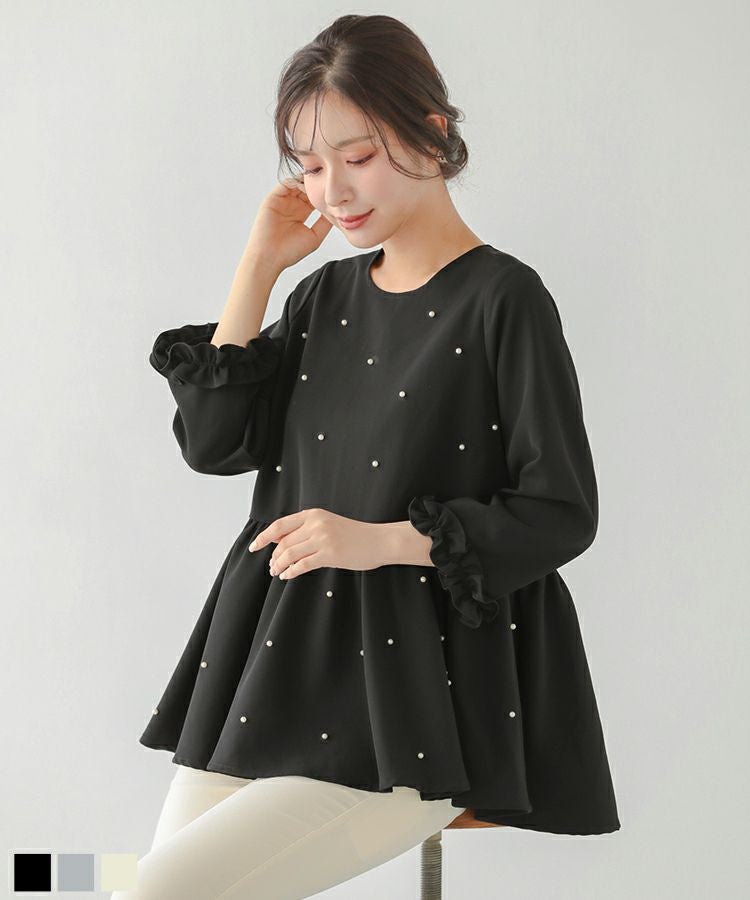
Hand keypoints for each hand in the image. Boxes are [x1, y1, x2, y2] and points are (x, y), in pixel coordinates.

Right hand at [242, 177, 333, 273]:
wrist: (270, 257)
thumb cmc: (289, 251)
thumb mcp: (315, 236)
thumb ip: (325, 223)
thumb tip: (336, 211)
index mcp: (301, 214)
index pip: (314, 198)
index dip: (323, 194)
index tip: (335, 193)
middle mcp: (292, 206)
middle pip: (306, 189)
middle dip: (316, 185)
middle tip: (327, 182)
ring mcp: (282, 201)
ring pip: (297, 184)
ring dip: (307, 182)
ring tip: (317, 183)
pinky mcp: (273, 198)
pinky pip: (285, 184)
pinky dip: (296, 181)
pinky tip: (305, 186)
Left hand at [248, 508, 387, 579]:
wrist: (378, 540)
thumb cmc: (354, 534)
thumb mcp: (327, 524)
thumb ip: (305, 529)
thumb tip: (278, 539)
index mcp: (313, 514)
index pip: (280, 525)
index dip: (264, 537)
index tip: (255, 546)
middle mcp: (316, 524)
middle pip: (283, 542)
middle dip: (273, 556)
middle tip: (271, 567)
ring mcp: (323, 539)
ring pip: (289, 554)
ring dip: (279, 565)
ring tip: (277, 572)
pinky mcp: (329, 554)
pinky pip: (302, 565)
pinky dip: (291, 572)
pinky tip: (287, 576)